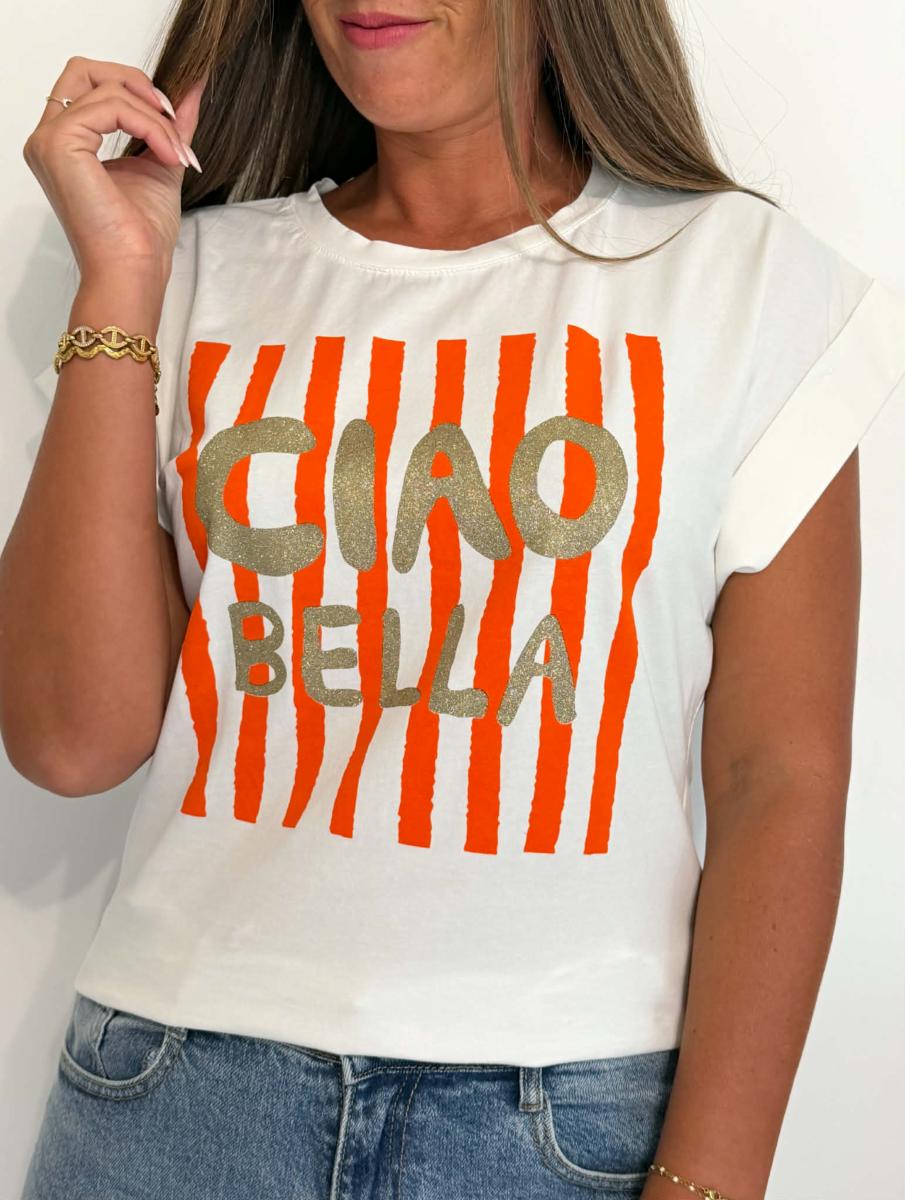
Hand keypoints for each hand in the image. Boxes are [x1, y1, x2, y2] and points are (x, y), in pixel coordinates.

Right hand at [23, 57, 205, 285]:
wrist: (134, 272)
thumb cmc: (141, 236)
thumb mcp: (162, 162)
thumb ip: (171, 124)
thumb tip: (192, 87)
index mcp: (66, 143)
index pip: (92, 85)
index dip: (136, 91)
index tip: (174, 123)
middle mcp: (48, 138)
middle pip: (86, 69)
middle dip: (137, 85)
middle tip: (171, 119)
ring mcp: (49, 140)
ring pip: (107, 88)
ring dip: (155, 118)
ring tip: (176, 154)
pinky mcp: (59, 144)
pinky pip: (111, 106)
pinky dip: (149, 125)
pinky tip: (168, 155)